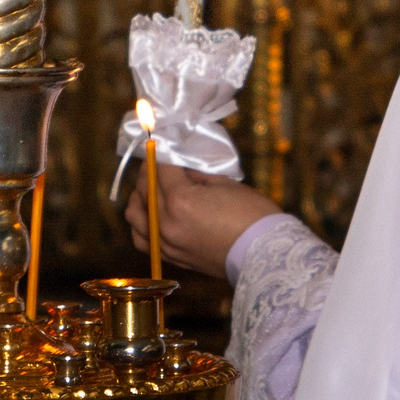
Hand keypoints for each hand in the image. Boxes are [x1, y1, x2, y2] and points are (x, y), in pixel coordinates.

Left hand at [125, 163, 279, 279]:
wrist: (265, 255)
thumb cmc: (252, 215)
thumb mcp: (224, 184)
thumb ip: (195, 174)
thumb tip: (179, 167)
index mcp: (180, 200)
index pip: (160, 167)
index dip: (162, 151)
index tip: (163, 143)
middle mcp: (166, 223)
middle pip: (144, 187)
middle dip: (150, 169)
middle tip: (160, 161)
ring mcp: (167, 243)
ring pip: (134, 214)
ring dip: (139, 196)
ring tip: (152, 188)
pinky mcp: (172, 257)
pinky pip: (143, 239)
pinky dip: (142, 224)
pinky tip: (151, 215)